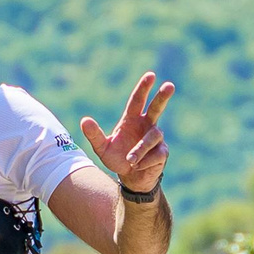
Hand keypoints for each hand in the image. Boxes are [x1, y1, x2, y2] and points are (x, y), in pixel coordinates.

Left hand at [80, 71, 174, 194]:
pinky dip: (144, 161)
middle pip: (156, 108)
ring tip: (130, 160)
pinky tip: (138, 166)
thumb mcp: (102, 148)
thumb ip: (94, 134)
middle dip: (162, 97)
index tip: (151, 75)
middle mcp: (146, 126)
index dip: (144, 88)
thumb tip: (84, 120)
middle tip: (169, 85)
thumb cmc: (118, 159)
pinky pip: (156, 154)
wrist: (131, 178)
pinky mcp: (162, 153)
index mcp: (132, 120)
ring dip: (141, 148)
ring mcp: (156, 139)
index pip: (138, 100)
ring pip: (153, 136)